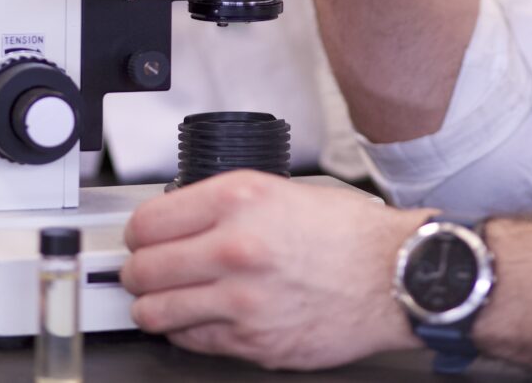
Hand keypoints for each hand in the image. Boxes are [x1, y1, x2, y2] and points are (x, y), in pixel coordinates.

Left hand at [121, 169, 430, 368]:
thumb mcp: (280, 189)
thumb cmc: (348, 232)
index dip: (138, 232)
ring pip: (156, 312)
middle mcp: (234, 248)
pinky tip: (198, 318)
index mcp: (238, 201)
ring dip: (152, 306)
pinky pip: (192, 341)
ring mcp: (241, 301)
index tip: (141, 237)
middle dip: (137, 270)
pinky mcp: (254, 342)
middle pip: (144, 269)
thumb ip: (226, 204)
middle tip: (144, 269)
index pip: (148, 222)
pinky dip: (185, 332)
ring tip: (161, 299)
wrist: (393, 275)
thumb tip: (181, 219)